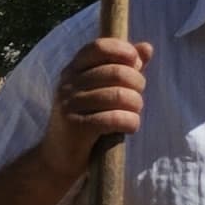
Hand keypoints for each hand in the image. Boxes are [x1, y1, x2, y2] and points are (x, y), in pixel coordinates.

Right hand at [39, 37, 152, 175]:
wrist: (58, 157)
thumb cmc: (85, 120)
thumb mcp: (102, 90)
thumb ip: (123, 68)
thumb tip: (146, 47)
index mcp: (72, 70)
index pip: (99, 47)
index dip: (123, 51)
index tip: (136, 63)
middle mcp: (67, 84)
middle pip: (116, 71)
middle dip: (137, 84)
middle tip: (137, 98)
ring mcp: (69, 105)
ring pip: (118, 95)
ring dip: (136, 105)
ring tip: (134, 113)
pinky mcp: (76, 127)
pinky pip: (114, 118)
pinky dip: (130, 122)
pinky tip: (130, 127)